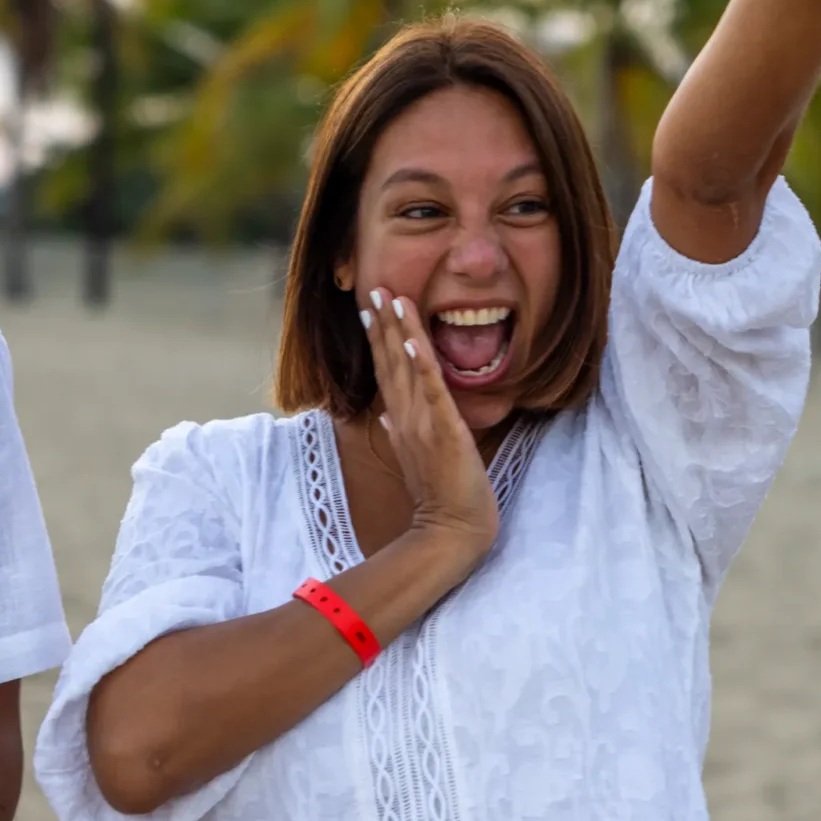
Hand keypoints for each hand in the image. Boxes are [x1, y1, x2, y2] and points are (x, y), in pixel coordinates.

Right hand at [361, 289, 499, 564]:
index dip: (377, 339)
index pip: (386, 372)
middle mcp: (405, 418)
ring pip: (407, 369)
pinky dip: (422, 364)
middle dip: (382, 324)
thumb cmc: (441, 497)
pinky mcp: (444, 431)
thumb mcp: (415, 458)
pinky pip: (432, 391)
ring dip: (399, 332)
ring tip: (392, 299)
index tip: (369, 309)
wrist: (451, 531)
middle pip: (390, 362)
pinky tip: (413, 340)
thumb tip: (385, 413)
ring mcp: (423, 424)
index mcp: (400, 422)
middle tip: (373, 288)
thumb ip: (399, 431)